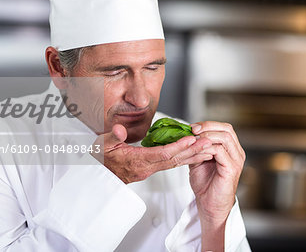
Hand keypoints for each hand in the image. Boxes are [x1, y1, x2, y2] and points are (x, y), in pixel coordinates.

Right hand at [93, 124, 212, 183]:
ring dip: (191, 156)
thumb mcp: (102, 145)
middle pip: (173, 160)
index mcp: (136, 161)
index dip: (178, 147)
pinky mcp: (149, 170)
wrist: (98, 176)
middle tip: (208, 142)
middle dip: (192, 151)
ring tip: (207, 148)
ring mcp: (148, 170)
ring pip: (174, 163)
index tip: (191, 139)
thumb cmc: (100, 159)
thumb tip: (119, 130)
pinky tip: (194, 154)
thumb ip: (112, 137)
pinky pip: (170, 164)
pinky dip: (183, 158)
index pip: (162, 154)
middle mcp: (145, 168)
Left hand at [188, 121, 244, 233]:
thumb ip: (197, 146)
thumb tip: (187, 132)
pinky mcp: (231, 169)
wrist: (209, 204)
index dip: (208, 124)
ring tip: (193, 139)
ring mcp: (236, 160)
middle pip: (226, 129)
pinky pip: (220, 151)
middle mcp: (236, 153)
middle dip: (207, 126)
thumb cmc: (205, 184)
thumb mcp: (199, 159)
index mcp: (231, 149)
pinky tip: (197, 151)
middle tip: (192, 130)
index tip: (191, 127)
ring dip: (207, 135)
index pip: (224, 127)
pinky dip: (206, 148)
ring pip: (224, 138)